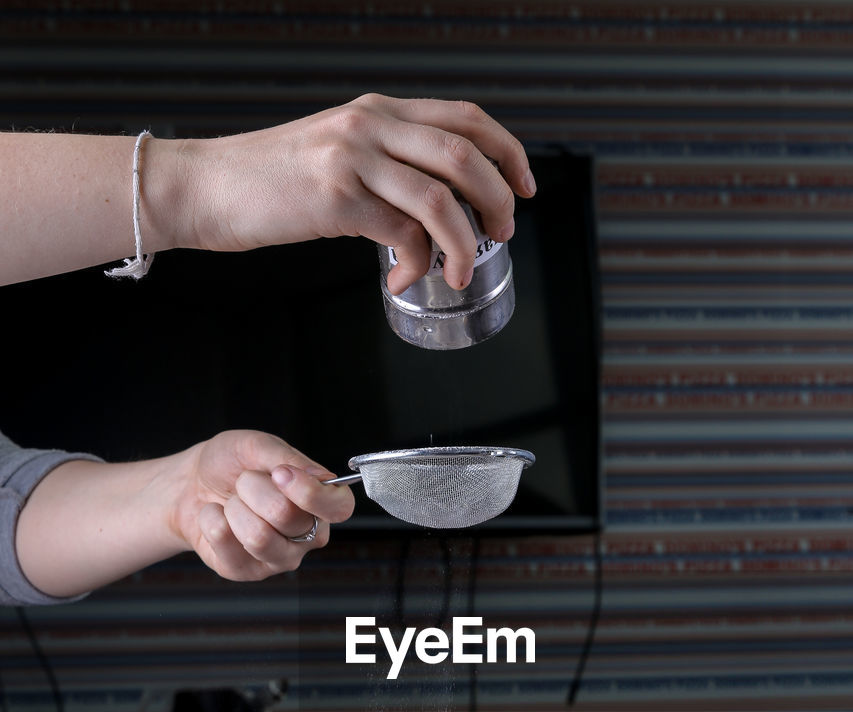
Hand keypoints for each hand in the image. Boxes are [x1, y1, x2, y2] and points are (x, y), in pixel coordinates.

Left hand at [170, 430, 354, 580]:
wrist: (191, 483)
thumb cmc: (230, 464)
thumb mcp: (257, 446)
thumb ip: (289, 458)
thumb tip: (320, 475)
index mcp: (320, 502)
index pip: (338, 507)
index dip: (310, 492)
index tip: (280, 473)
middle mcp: (307, 535)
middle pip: (287, 517)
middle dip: (254, 489)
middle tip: (244, 482)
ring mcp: (279, 557)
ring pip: (258, 537)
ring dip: (234, 508)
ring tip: (232, 502)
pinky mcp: (247, 571)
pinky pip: (226, 543)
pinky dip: (211, 519)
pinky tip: (216, 516)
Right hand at [172, 94, 534, 293]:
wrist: (207, 187)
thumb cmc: (271, 183)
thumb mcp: (337, 156)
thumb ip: (384, 168)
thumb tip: (430, 216)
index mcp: (378, 110)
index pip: (465, 117)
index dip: (508, 151)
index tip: (524, 188)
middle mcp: (372, 124)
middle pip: (466, 153)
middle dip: (498, 199)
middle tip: (502, 234)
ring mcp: (354, 157)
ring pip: (441, 195)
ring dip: (465, 241)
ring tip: (461, 271)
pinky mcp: (336, 197)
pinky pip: (401, 232)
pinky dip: (417, 263)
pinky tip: (404, 279)